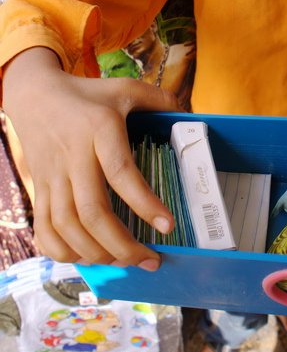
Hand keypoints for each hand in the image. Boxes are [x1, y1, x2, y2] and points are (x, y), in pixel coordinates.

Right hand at [3, 48, 180, 268]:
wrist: (35, 95)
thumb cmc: (86, 95)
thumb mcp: (123, 89)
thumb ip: (157, 99)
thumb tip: (187, 113)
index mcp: (100, 129)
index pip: (121, 171)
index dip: (144, 202)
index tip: (167, 226)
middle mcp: (74, 156)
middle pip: (92, 211)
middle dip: (121, 244)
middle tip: (149, 259)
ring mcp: (52, 176)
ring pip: (67, 226)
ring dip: (97, 252)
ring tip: (126, 262)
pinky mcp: (38, 188)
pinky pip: (43, 228)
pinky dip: (62, 251)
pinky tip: (87, 258)